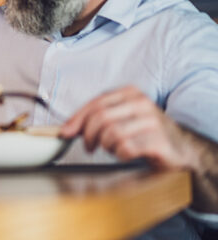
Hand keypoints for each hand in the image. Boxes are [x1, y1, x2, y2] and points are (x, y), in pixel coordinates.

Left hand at [59, 86, 191, 169]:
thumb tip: (66, 129)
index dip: (77, 119)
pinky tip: (127, 154)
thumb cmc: (145, 133)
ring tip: (113, 149)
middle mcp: (142, 103)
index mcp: (130, 93)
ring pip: (112, 133)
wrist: (181, 150)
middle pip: (101, 118)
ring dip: (106, 146)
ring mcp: (152, 121)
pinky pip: (126, 148)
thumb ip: (96, 119)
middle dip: (88, 135)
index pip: (95, 104)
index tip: (65, 133)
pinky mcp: (158, 140)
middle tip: (89, 147)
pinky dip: (121, 155)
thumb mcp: (121, 118)